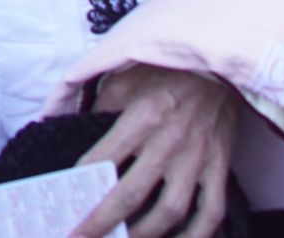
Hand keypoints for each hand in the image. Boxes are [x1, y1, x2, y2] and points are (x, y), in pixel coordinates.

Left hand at [72, 66, 237, 237]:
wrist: (218, 62)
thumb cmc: (164, 69)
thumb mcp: (124, 78)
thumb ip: (100, 109)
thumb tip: (77, 136)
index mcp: (142, 115)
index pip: (102, 159)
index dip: (80, 185)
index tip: (64, 204)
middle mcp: (170, 141)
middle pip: (131, 194)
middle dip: (102, 222)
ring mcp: (198, 157)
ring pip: (170, 210)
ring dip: (144, 233)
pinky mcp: (219, 165)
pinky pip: (211, 211)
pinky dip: (196, 235)